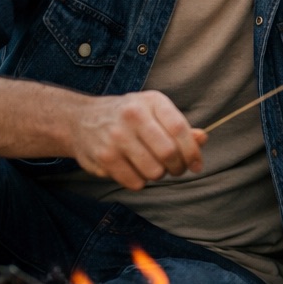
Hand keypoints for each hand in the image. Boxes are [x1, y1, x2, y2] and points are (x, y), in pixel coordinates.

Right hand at [68, 91, 206, 189]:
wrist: (80, 119)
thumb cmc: (128, 117)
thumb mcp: (154, 112)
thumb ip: (179, 127)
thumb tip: (202, 139)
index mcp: (152, 101)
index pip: (179, 129)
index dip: (192, 151)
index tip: (196, 165)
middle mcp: (133, 115)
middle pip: (168, 152)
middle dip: (178, 167)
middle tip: (176, 170)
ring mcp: (116, 136)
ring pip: (153, 171)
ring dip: (158, 175)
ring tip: (152, 166)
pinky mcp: (104, 157)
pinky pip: (135, 182)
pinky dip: (140, 182)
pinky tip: (135, 170)